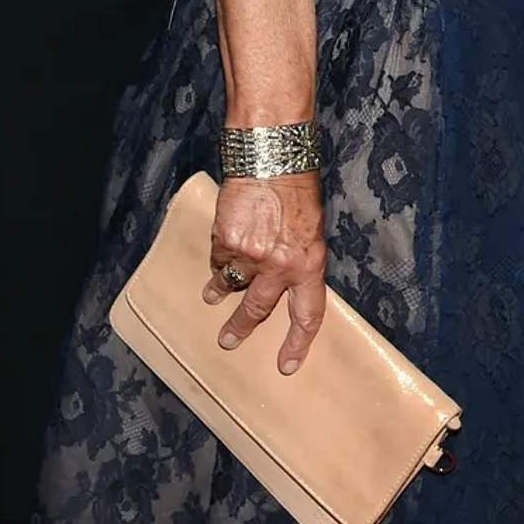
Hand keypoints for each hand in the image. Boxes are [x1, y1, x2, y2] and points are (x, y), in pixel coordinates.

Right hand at [204, 171, 326, 373]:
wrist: (272, 158)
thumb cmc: (297, 190)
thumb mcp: (311, 231)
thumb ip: (299, 259)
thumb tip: (287, 281)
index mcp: (308, 265)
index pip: (307, 315)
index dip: (297, 343)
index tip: (286, 365)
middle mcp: (280, 267)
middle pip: (259, 309)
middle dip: (241, 328)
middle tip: (227, 342)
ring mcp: (251, 256)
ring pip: (231, 285)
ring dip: (219, 293)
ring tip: (211, 299)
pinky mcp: (226, 242)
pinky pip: (218, 260)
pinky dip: (216, 261)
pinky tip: (216, 257)